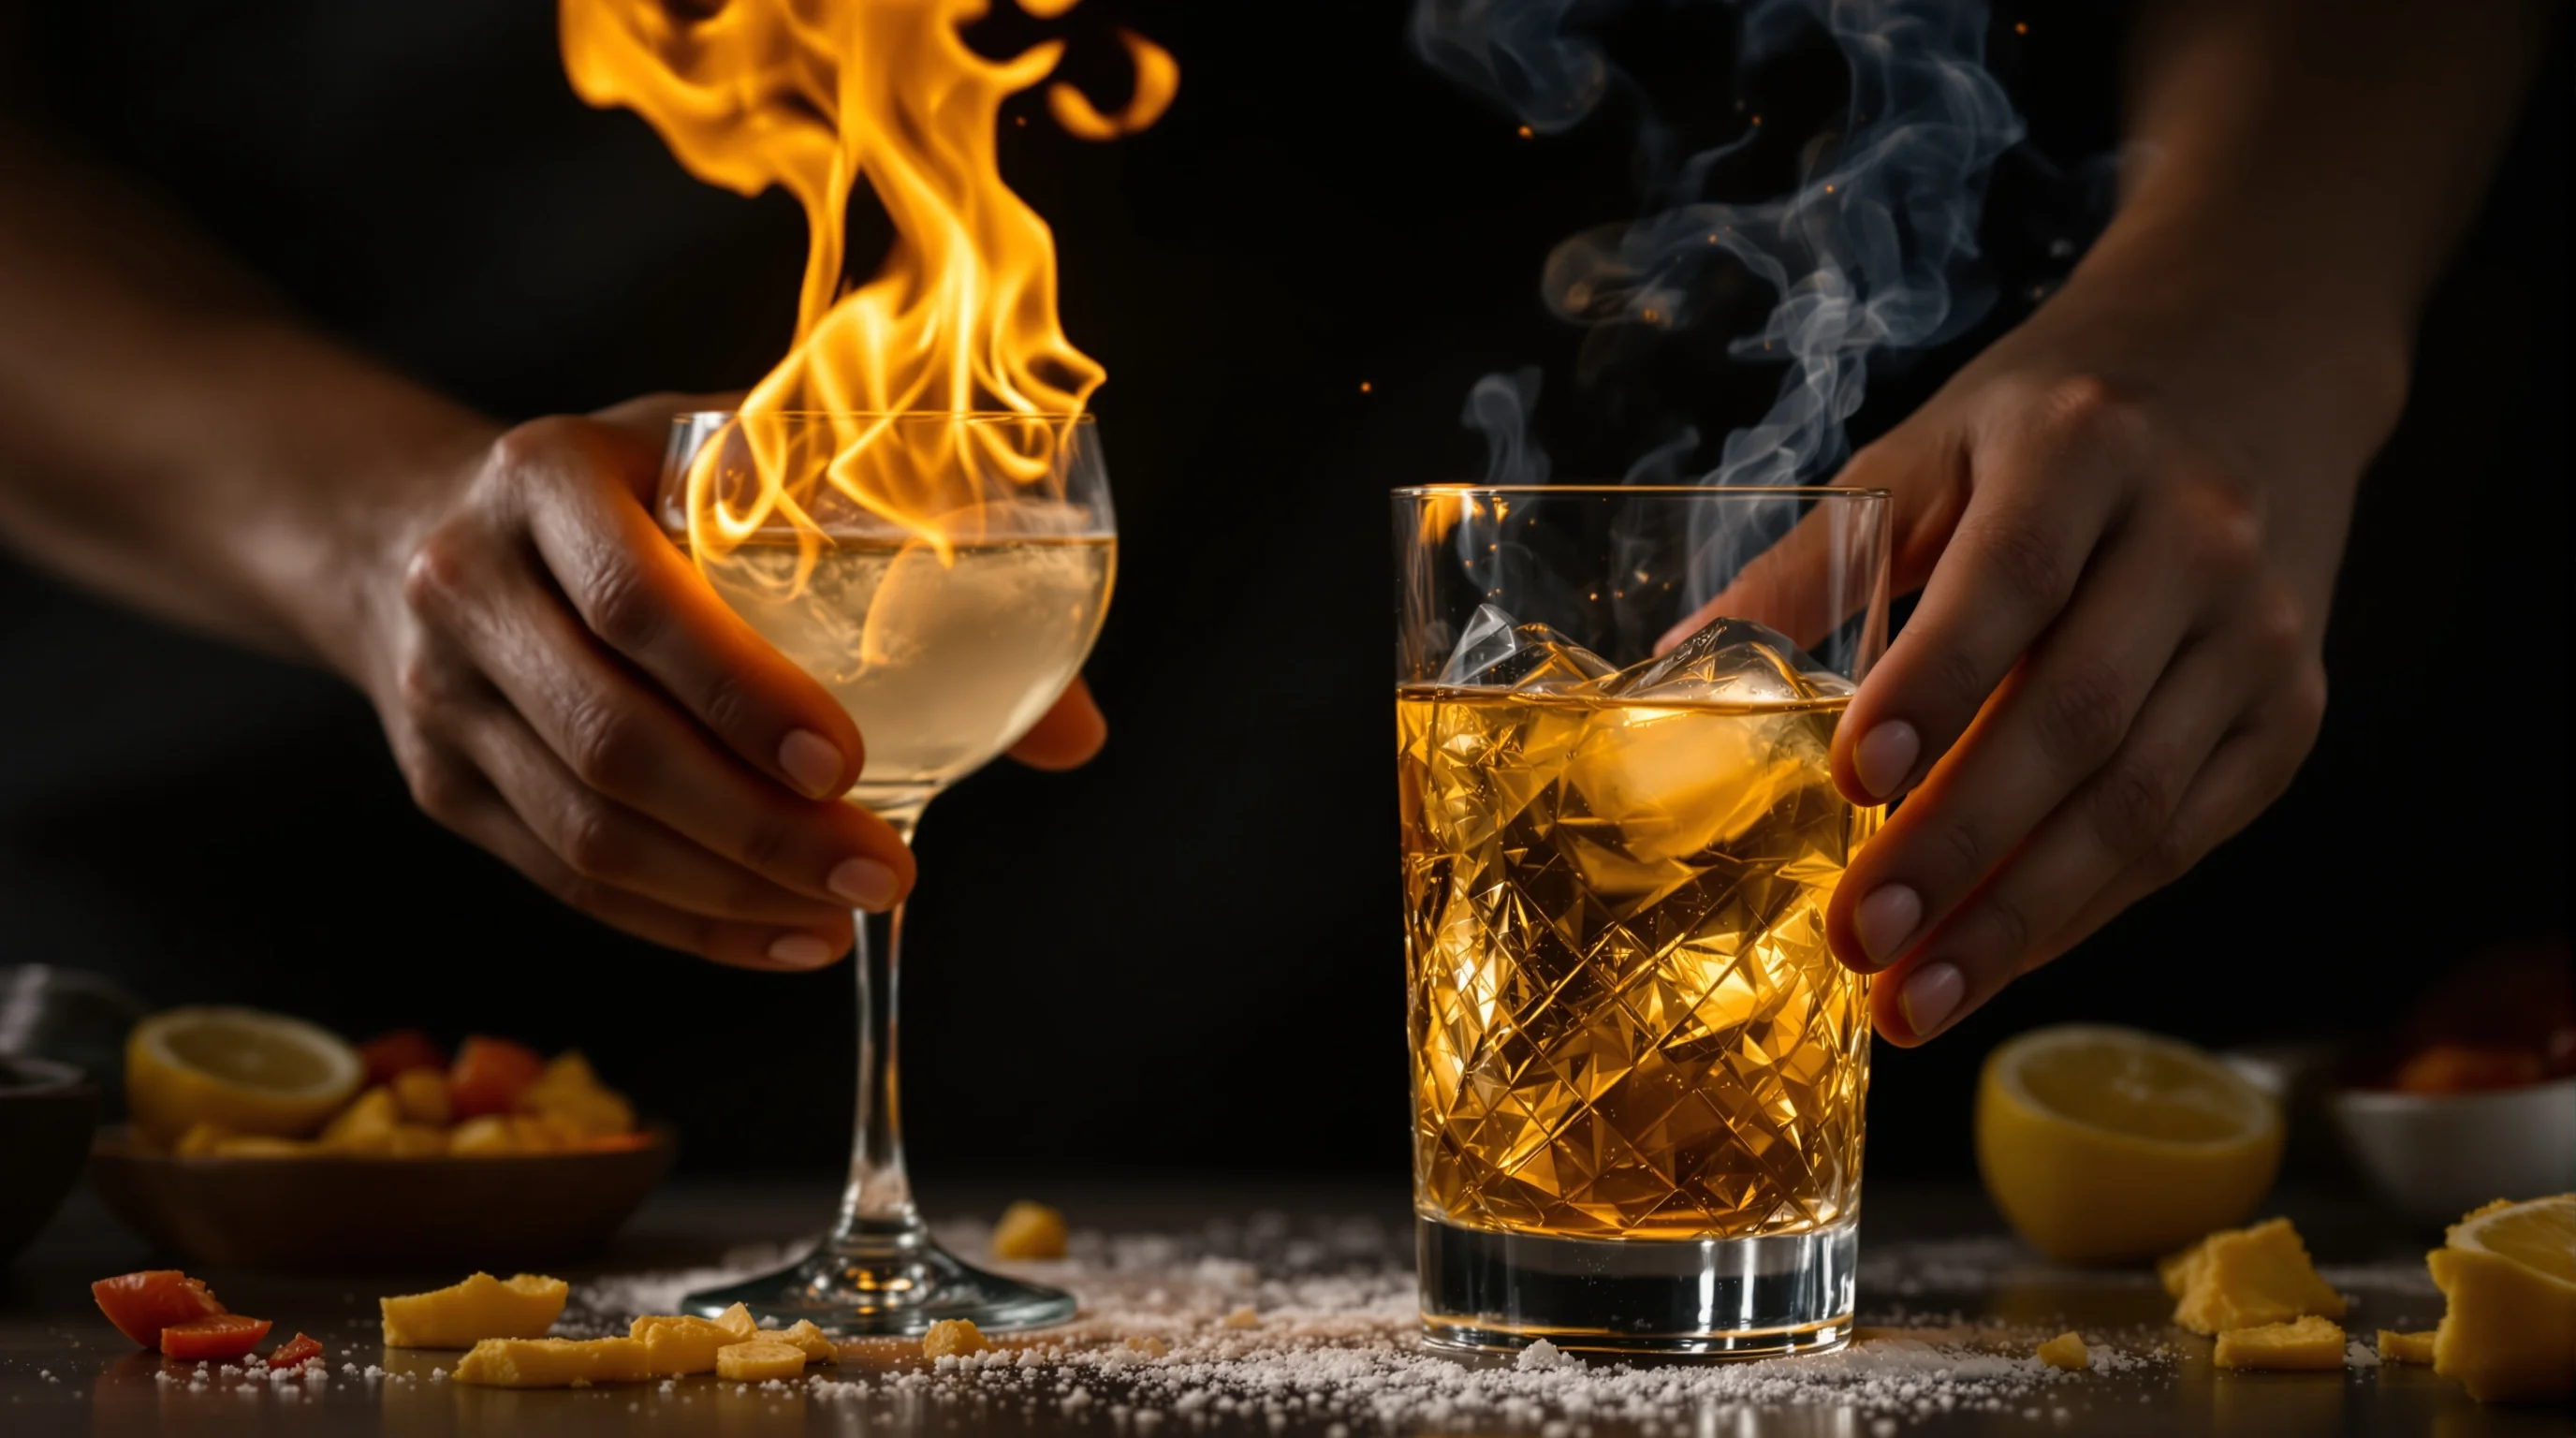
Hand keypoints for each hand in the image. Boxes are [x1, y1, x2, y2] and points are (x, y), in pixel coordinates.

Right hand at [329, 394, 1103, 971]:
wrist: (408, 527)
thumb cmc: (634, 490)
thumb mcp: (740, 467)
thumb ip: (899, 558)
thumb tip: (1077, 731)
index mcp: (546, 477)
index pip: (636, 599)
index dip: (739, 689)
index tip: (846, 759)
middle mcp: (468, 586)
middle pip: (610, 740)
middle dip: (759, 827)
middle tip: (888, 871)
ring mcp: (438, 699)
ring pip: (584, 832)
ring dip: (729, 894)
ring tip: (847, 912)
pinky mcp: (441, 789)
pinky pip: (566, 882)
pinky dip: (683, 925)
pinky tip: (782, 937)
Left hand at [1677, 256, 2406, 1044]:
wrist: (2252, 367)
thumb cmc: (2056, 424)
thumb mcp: (1932, 446)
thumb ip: (1821, 559)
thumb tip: (1682, 663)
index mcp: (2083, 451)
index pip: (2011, 583)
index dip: (1932, 689)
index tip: (1850, 783)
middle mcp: (2194, 540)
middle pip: (2078, 717)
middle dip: (1959, 846)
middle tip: (1860, 939)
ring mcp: (2260, 634)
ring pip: (2141, 802)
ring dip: (2019, 918)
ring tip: (1914, 999)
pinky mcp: (2291, 710)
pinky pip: (2186, 835)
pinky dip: (2085, 909)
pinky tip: (1997, 958)